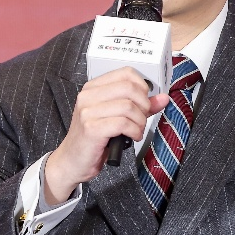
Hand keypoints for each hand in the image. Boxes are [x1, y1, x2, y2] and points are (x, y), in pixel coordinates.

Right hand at [43, 68, 169, 203]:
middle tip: (141, 119)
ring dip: (140, 122)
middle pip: (129, 88)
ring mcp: (88, 112)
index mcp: (93, 88)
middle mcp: (88, 96)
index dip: (142, 87)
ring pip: (128, 107)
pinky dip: (134, 131)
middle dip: (144, 105)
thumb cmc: (94, 139)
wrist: (72, 161)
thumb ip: (139, 106)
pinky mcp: (91, 129)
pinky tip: (131, 137)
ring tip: (136, 130)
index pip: (126, 73)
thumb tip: (162, 98)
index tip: (144, 102)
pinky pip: (123, 124)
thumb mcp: (116, 117)